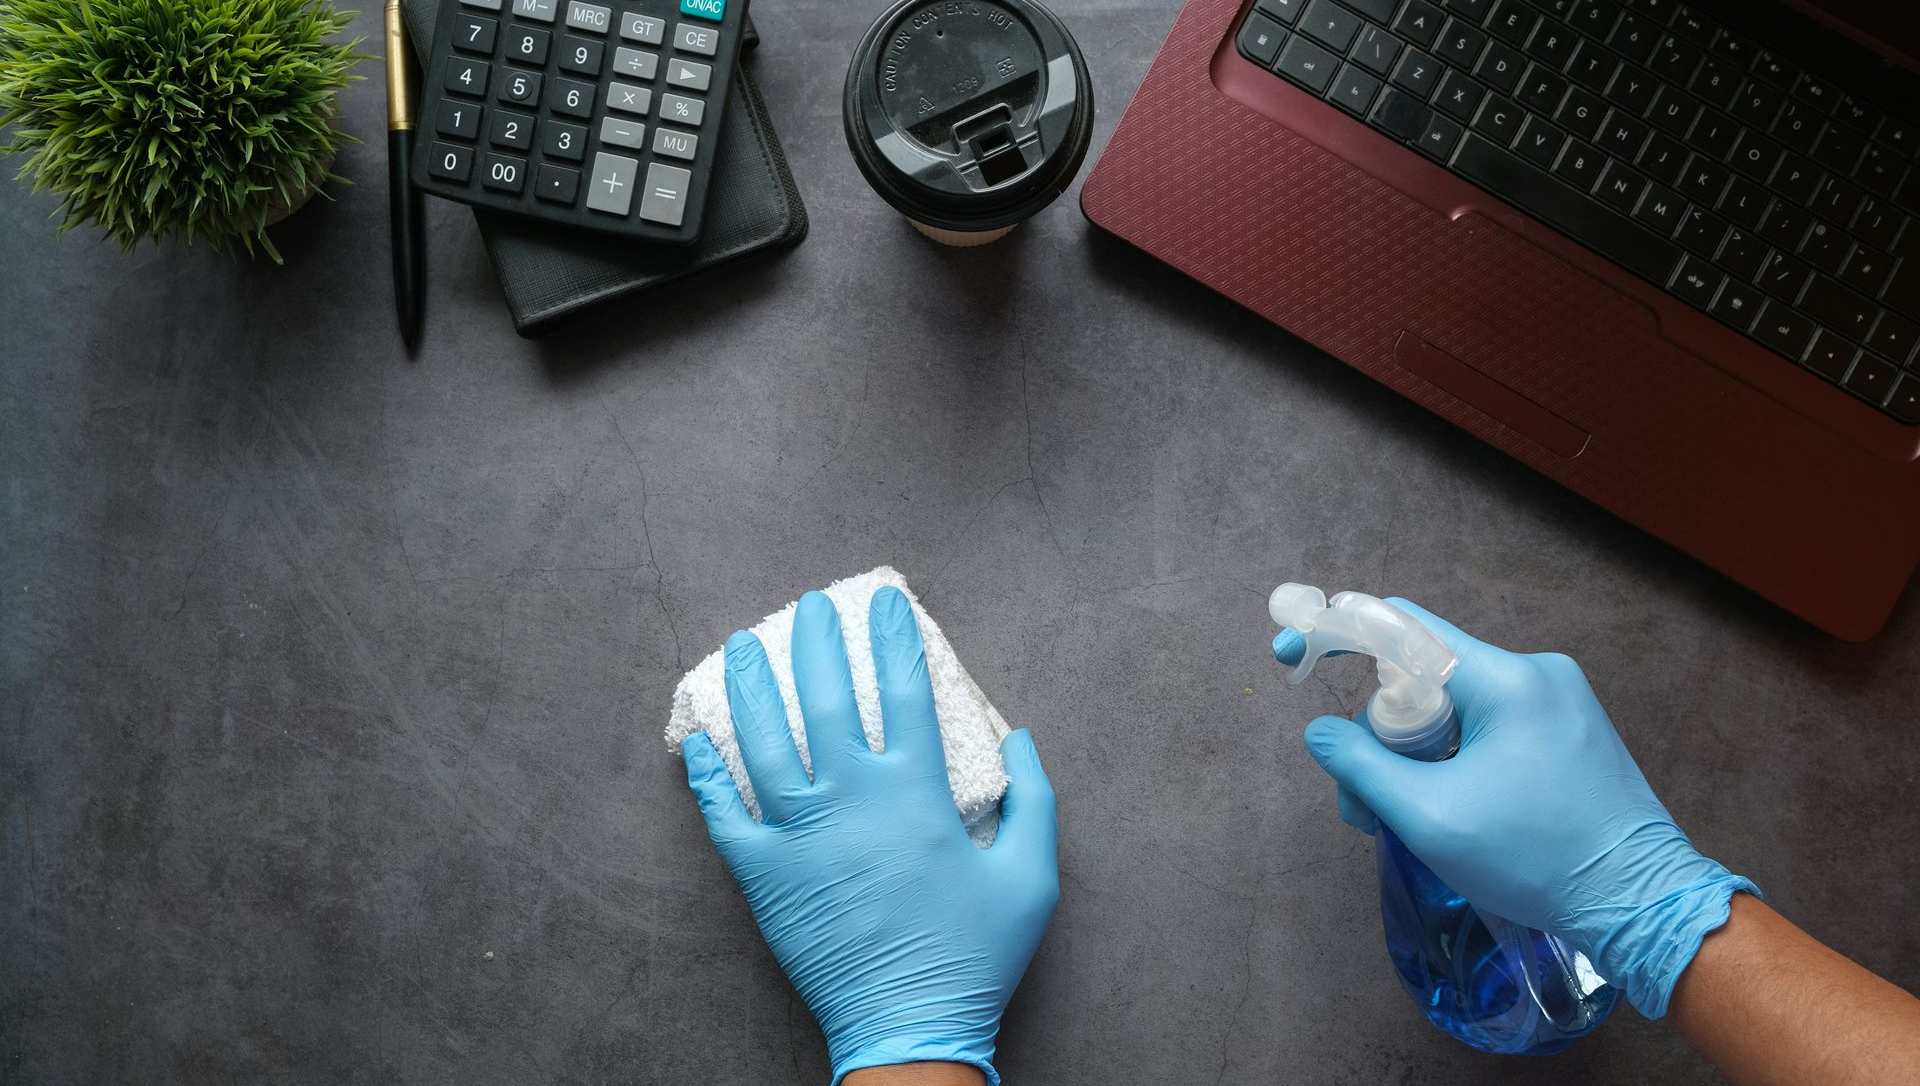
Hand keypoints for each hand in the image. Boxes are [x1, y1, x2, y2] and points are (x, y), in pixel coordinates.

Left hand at [682, 587, 1058, 1084]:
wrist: (910, 1029)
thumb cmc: (975, 955)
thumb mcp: (1032, 877)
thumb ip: (1034, 800)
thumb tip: (1019, 739)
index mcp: (917, 793)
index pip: (905, 691)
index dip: (895, 637)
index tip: (884, 600)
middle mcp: (853, 799)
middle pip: (827, 698)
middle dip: (816, 641)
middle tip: (809, 606)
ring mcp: (801, 835)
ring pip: (764, 741)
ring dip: (751, 687)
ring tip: (740, 645)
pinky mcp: (764, 875)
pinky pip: (724, 814)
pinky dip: (706, 775)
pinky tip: (697, 739)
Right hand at [1275, 599, 1755, 1018]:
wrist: (1642, 904)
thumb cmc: (1536, 860)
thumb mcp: (1429, 817)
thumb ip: (1361, 766)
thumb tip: (1320, 733)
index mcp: (1505, 679)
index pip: (1402, 626)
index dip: (1335, 632)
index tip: (1290, 652)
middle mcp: (1535, 673)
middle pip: (1422, 678)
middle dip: (1378, 735)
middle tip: (1361, 806)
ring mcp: (1559, 701)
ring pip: (1454, 708)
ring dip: (1414, 757)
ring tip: (1402, 824)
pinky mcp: (1570, 732)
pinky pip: (1488, 727)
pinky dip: (1453, 761)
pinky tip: (1447, 810)